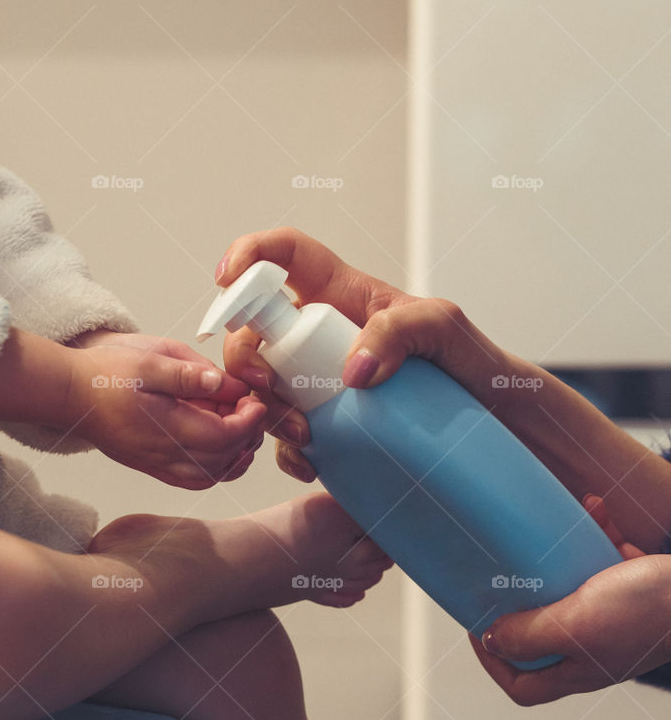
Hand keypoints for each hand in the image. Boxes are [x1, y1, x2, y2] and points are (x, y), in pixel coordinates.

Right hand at [66, 330, 266, 488]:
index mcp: (166, 427)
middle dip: (248, 436)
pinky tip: (221, 444)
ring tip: (240, 425)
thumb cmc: (104, 374)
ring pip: (212, 476)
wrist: (69, 394)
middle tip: (250, 407)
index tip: (254, 399)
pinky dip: (217, 467)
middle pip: (224, 461)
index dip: (249, 420)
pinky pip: (195, 480)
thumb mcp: (148, 359)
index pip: (225, 437)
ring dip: (236, 455)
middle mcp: (164, 455)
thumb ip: (188, 373)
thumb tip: (225, 382)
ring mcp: (158, 466)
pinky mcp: (153, 467)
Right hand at [215, 227, 500, 481]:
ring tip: (305, 438)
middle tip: (265, 388)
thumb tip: (351, 371)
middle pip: (252, 331)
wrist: (492, 424)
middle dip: (243, 359)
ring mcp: (318, 380)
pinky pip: (286, 435)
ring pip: (261, 387)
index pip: (283, 255)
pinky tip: (311, 464)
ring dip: (264, 411)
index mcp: (341, 295)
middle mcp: (320, 334)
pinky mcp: (325, 423)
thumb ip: (400, 331)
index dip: (248, 255)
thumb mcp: (444, 330)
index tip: (227, 281)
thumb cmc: (471, 363)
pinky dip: (286, 452)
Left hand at [473, 495, 670, 702]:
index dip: (493, 663)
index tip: (477, 627)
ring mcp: (615, 618)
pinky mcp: (634, 587)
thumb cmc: (650, 611)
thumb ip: (529, 635)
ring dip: (556, 557)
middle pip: (540, 635)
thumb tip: (491, 641)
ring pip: (569, 591)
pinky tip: (594, 509)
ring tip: (547, 531)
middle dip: (520, 601)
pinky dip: (596, 534)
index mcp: (578, 667)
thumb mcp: (574, 624)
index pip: (522, 685)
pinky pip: (603, 560)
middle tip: (503, 572)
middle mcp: (594, 648)